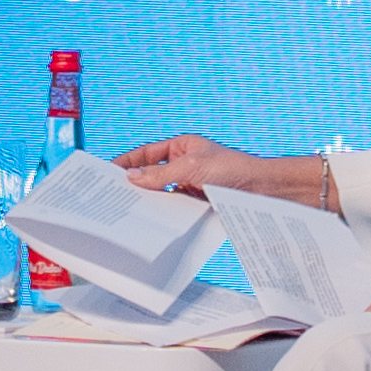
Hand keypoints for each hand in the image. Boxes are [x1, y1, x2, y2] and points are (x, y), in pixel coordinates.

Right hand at [113, 126, 284, 201]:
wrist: (264, 192)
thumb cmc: (233, 170)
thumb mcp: (192, 167)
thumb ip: (160, 174)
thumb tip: (132, 177)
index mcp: (181, 147)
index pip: (146, 154)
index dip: (126, 162)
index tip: (106, 172)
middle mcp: (184, 165)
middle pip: (151, 175)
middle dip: (133, 184)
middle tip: (111, 196)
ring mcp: (190, 185)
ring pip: (161, 194)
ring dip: (148, 202)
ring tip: (127, 213)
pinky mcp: (197, 204)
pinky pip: (174, 208)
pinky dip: (163, 214)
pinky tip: (152, 223)